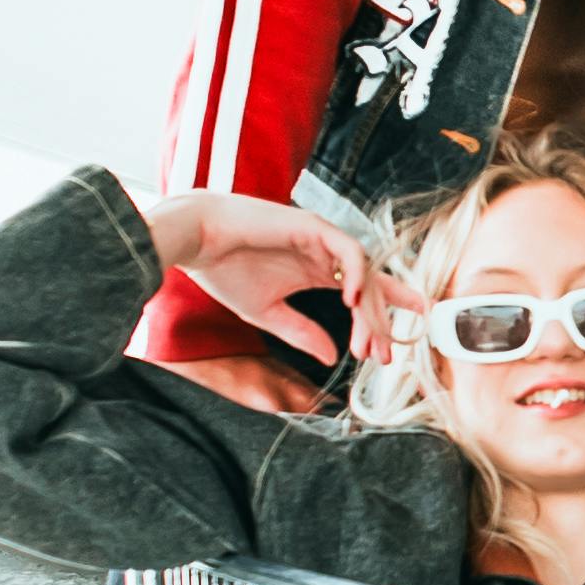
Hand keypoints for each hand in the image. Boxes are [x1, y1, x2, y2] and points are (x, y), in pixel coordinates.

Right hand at [146, 188, 390, 357]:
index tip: (388, 353)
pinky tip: (352, 301)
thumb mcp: (268, 313)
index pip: (363, 295)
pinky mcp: (313, 226)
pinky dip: (357, 274)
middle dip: (379, 324)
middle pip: (370, 289)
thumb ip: (301, 333)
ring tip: (368, 339)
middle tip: (384, 356)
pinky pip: (348, 250)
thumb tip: (332, 358)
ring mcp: (323, 239)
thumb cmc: (224, 270)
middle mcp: (326, 255)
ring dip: (369, 308)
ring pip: (365, 272)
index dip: (380, 321)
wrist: (196, 240)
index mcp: (318, 272)